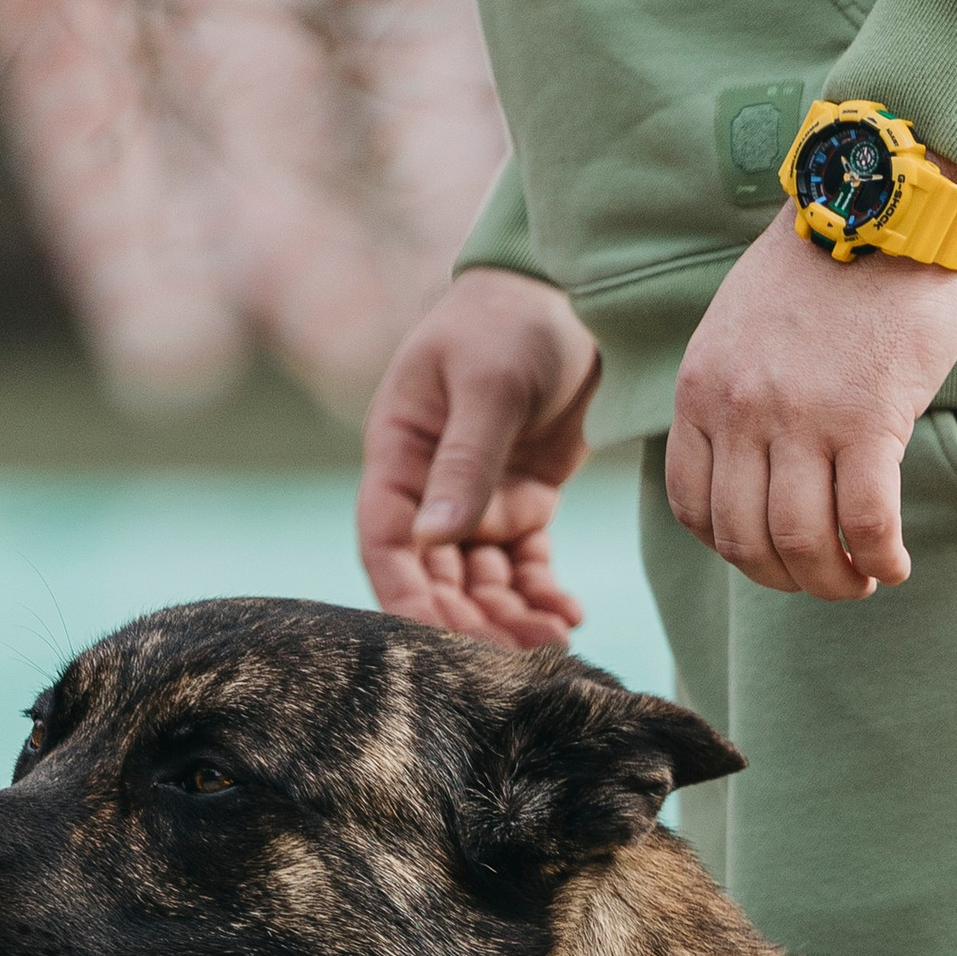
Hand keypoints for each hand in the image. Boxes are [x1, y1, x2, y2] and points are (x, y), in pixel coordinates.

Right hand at [358, 269, 601, 642]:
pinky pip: (524, 567)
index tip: (435, 643)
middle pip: (435, 577)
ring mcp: (475, 500)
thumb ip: (465, 461)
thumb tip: (432, 538)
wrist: (569, 293)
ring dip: (510, 619)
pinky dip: (542, 596)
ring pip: (482, 583)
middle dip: (469, 623)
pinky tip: (570, 616)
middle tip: (515, 662)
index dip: (406, 596)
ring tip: (555, 644)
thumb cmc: (511, 323)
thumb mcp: (489, 385)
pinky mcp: (521, 504)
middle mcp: (429, 487)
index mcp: (399, 453)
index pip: (386, 542)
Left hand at [668, 207, 956, 600]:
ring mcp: (802, 416)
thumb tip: (756, 473)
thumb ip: (734, 396)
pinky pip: (866, 523)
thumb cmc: (823, 267)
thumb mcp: (741, 329)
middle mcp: (741, 408)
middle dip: (785, 580)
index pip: (693, 507)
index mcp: (701, 388)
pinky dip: (881, 558)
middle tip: (826, 579)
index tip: (771, 554)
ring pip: (801, 543)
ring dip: (834, 583)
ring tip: (864, 578)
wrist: (884, 202)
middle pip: (745, 540)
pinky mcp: (868, 417)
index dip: (732, 550)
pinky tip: (896, 563)